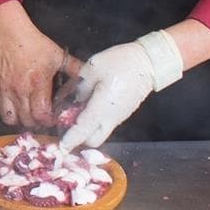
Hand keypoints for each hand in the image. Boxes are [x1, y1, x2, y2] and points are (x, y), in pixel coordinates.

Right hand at [0, 2, 75, 128]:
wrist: (10, 33)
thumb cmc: (35, 45)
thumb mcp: (59, 56)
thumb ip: (75, 69)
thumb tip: (90, 79)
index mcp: (38, 83)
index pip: (42, 115)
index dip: (48, 121)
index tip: (51, 118)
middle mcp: (19, 89)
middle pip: (26, 121)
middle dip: (34, 122)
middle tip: (38, 116)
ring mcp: (3, 89)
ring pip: (8, 118)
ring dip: (16, 119)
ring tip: (23, 113)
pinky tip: (7, 104)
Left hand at [60, 31, 182, 149]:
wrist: (149, 62)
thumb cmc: (120, 63)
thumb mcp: (92, 70)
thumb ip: (80, 88)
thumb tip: (75, 101)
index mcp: (101, 109)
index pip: (82, 132)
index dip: (70, 140)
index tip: (61, 146)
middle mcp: (111, 118)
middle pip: (93, 140)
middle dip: (79, 137)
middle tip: (67, 124)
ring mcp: (119, 117)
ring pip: (100, 133)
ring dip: (88, 130)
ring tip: (77, 113)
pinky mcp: (124, 112)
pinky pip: (107, 124)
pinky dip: (96, 122)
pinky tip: (90, 106)